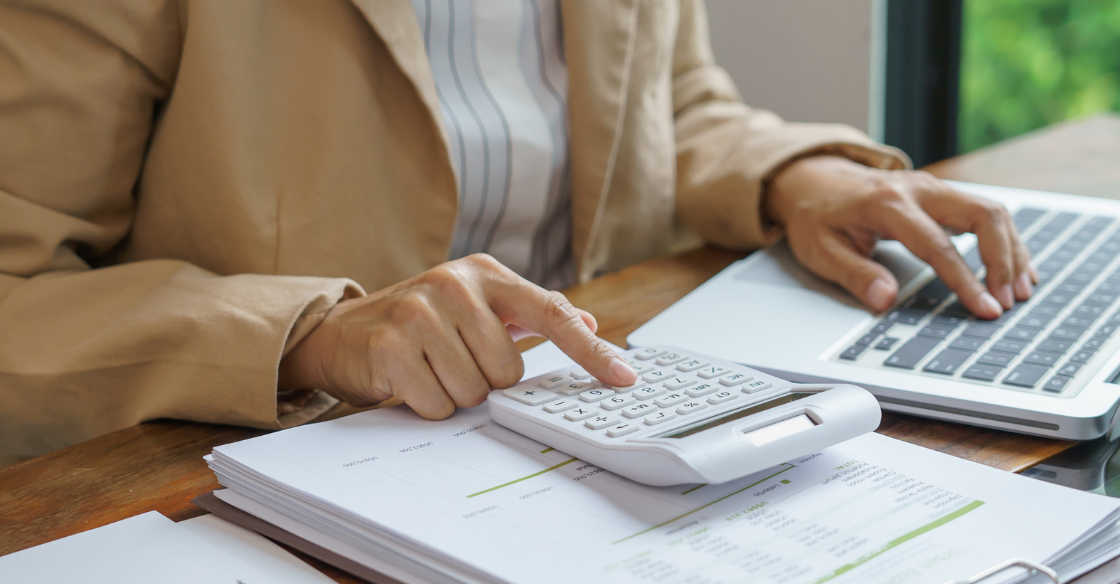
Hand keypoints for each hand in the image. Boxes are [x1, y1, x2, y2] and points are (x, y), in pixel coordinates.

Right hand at [278, 254, 637, 418]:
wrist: (341, 332)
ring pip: (474, 391)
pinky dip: (426, 404)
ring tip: (428, 369)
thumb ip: (530, 315)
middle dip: (484, 381)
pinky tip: (408, 380)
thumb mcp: (475, 308)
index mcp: (485, 273)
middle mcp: (454, 284)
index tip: (624, 377)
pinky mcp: (392, 344)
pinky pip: (438, 403)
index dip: (590, 349)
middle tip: (452, 363)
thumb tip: (590, 321)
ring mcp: (421, 312)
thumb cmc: (418, 323)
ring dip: (453, 394)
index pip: (551, 312)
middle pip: (508, 370)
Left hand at [764, 156, 1035, 318]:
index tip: (985, 309)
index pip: (937, 245)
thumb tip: (885, 300)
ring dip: (1011, 250)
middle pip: (982, 215)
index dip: (965, 280)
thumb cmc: (816, 216)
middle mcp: (918, 189)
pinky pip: (984, 212)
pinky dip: (1005, 240)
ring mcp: (933, 188)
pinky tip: (1016, 267)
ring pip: (991, 211)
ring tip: (1020, 290)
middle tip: (1009, 301)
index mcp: (887, 204)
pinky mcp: (942, 194)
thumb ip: (855, 275)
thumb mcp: (820, 250)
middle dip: (1003, 260)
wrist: (813, 179)